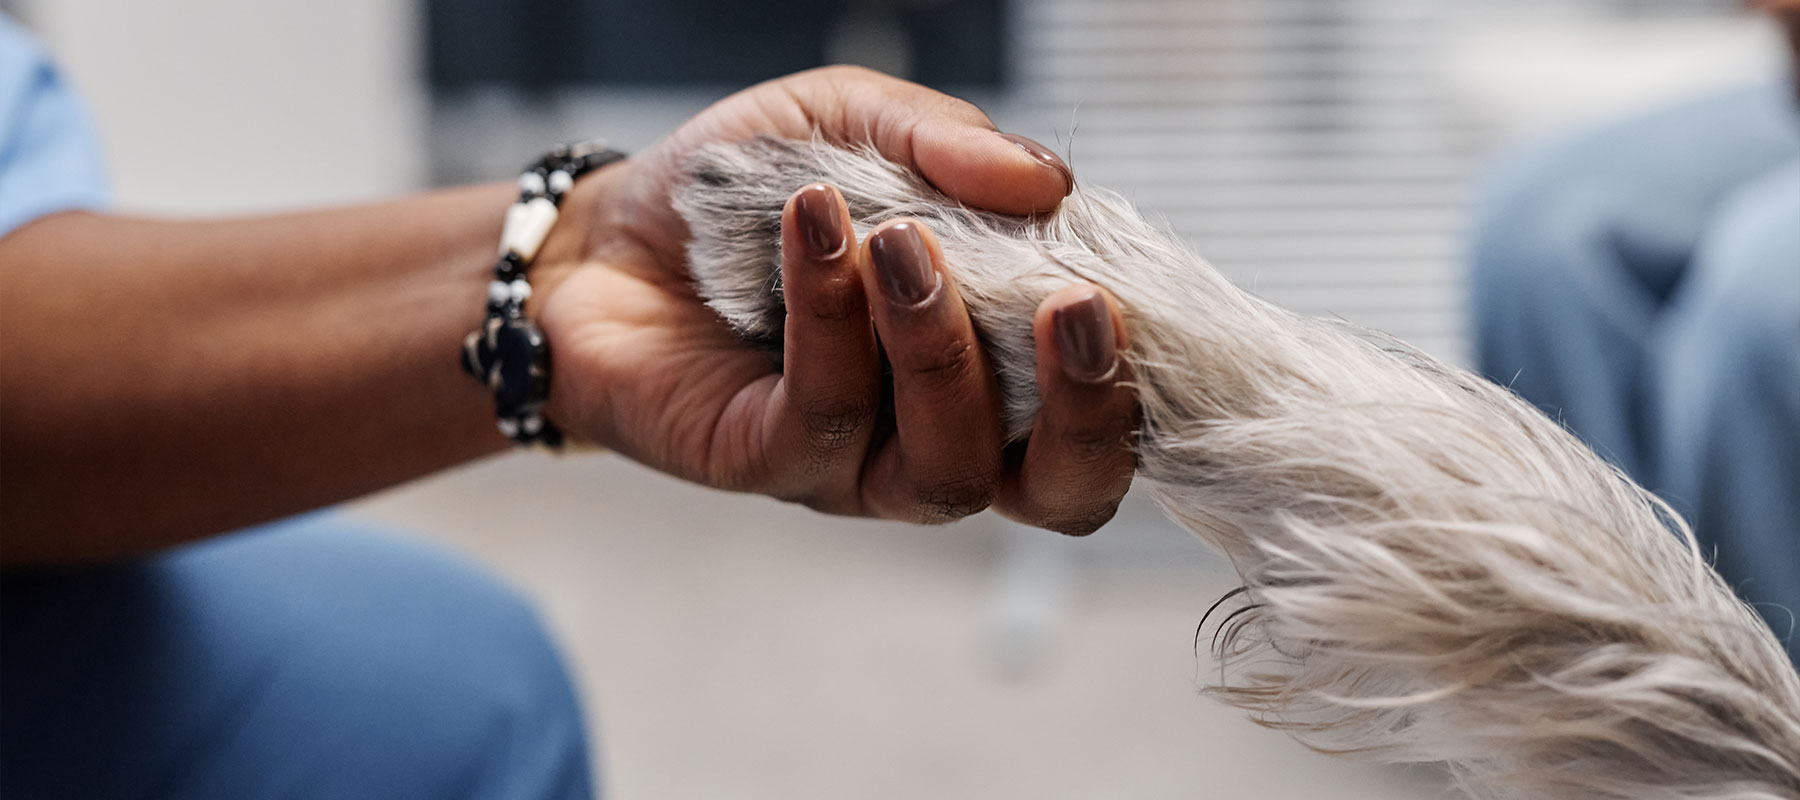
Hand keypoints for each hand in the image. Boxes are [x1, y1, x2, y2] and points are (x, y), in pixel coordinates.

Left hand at [531, 66, 1137, 533]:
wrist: (604, 236)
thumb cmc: (750, 195)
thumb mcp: (857, 130)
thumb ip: (950, 149)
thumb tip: (1052, 182)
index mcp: (995, 374)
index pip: (1103, 422)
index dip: (1134, 385)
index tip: (1123, 290)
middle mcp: (940, 439)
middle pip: (1057, 491)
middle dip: (1086, 411)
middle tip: (1074, 307)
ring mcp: (855, 466)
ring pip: (944, 462)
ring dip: (938, 345)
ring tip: (900, 237)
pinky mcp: (766, 464)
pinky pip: (824, 411)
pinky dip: (829, 311)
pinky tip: (811, 223)